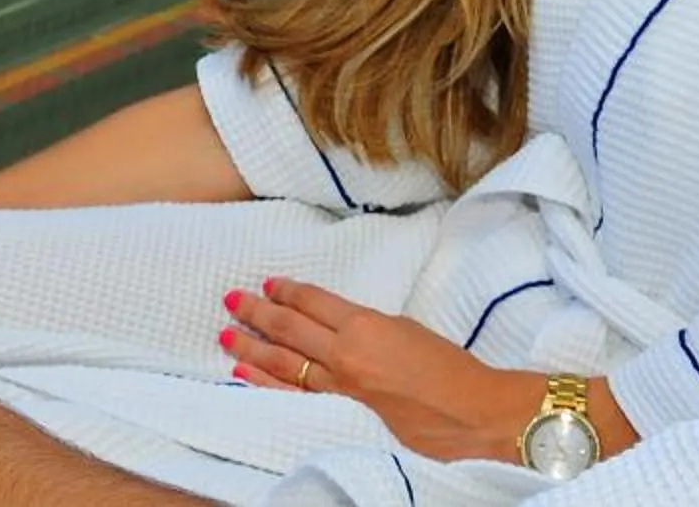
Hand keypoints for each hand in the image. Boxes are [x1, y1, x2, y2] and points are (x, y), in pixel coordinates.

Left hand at [222, 276, 541, 463]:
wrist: (472, 415)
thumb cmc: (450, 370)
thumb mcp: (407, 329)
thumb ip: (368, 326)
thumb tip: (341, 328)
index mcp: (365, 324)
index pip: (312, 301)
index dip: (288, 291)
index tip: (269, 283)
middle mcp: (345, 354)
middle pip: (288, 328)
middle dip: (256, 311)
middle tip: (231, 299)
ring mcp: (339, 388)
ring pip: (281, 362)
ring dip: (251, 346)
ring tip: (226, 334)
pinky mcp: (340, 415)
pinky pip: (292, 396)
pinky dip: (264, 385)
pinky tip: (243, 375)